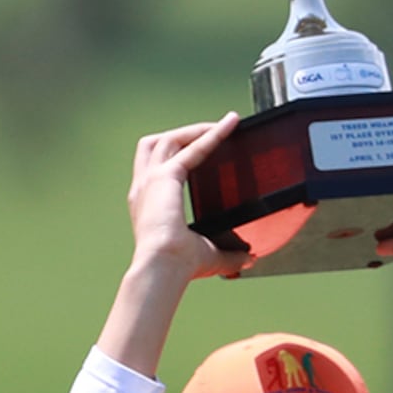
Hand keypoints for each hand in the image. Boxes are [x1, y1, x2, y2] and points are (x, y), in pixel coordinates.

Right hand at [126, 115, 243, 286]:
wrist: (163, 266)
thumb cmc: (176, 265)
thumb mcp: (207, 256)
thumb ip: (229, 254)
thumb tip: (248, 258)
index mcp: (148, 204)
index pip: (157, 167)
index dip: (178, 153)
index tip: (201, 146)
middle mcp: (143, 188)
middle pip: (153, 145)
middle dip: (181, 134)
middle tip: (210, 131)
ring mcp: (150, 181)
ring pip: (168, 139)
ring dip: (195, 129)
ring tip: (222, 125)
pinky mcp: (164, 177)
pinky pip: (191, 148)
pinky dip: (212, 135)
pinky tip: (229, 126)